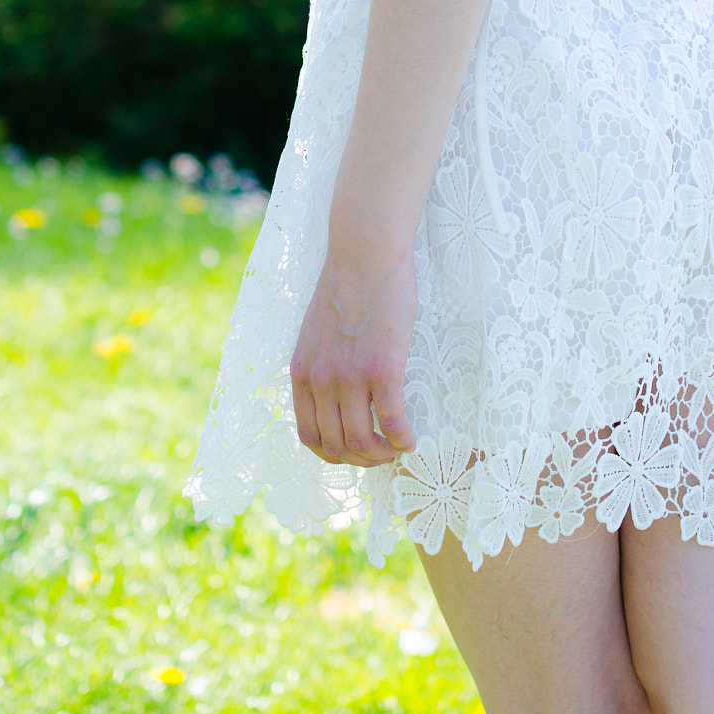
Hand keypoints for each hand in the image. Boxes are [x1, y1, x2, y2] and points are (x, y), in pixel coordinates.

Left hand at [290, 241, 417, 466]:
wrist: (365, 253)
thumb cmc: (348, 285)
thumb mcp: (315, 332)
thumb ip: (319, 363)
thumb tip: (333, 391)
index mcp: (302, 372)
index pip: (309, 436)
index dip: (333, 454)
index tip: (355, 451)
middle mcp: (321, 381)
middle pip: (336, 447)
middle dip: (360, 460)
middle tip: (382, 454)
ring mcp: (350, 377)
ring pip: (362, 443)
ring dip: (382, 455)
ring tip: (397, 447)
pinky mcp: (382, 368)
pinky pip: (391, 423)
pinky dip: (402, 440)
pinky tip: (411, 438)